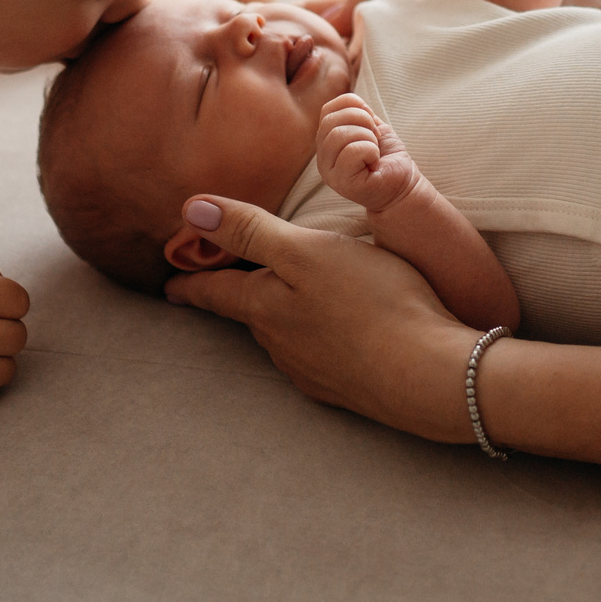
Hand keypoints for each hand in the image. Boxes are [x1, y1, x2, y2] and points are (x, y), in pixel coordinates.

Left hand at [164, 196, 477, 442]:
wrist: (431, 374)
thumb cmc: (374, 301)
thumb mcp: (308, 251)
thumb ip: (251, 231)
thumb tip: (190, 212)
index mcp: (265, 307)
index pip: (215, 293)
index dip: (191, 285)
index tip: (169, 288)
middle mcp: (280, 345)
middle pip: (249, 316)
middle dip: (238, 299)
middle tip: (229, 286)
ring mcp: (313, 372)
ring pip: (283, 338)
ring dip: (280, 321)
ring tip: (289, 304)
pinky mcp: (346, 389)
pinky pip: (318, 359)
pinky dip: (317, 341)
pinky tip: (338, 335)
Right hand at [316, 94, 422, 214]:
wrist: (403, 186)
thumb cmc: (387, 157)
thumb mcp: (371, 128)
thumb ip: (358, 113)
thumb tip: (353, 102)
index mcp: (326, 141)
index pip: (328, 109)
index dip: (354, 107)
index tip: (371, 122)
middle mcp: (322, 157)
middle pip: (331, 120)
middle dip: (363, 121)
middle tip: (376, 138)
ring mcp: (329, 172)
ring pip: (340, 135)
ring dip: (367, 138)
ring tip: (374, 152)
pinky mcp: (342, 183)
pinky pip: (352, 151)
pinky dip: (370, 151)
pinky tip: (374, 163)